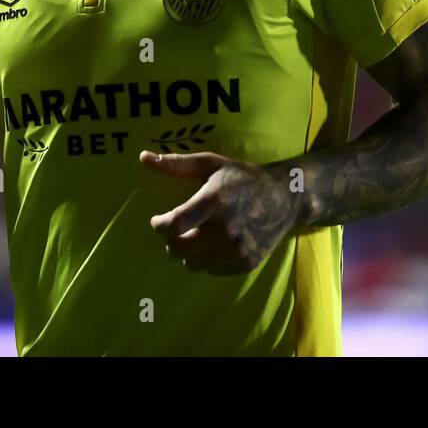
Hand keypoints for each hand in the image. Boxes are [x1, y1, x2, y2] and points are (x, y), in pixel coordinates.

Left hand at [140, 151, 300, 274]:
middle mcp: (226, 229)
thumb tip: (142, 157)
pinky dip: (208, 259)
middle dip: (172, 240)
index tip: (159, 220)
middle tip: (180, 229)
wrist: (285, 198)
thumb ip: (176, 163)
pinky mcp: (245, 263)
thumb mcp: (211, 164)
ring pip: (192, 263)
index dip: (159, 226)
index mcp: (214, 201)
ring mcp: (237, 249)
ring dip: (189, 251)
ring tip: (199, 235)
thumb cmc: (243, 177)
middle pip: (178, 249)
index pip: (173, 225)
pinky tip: (218, 243)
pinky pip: (211, 270)